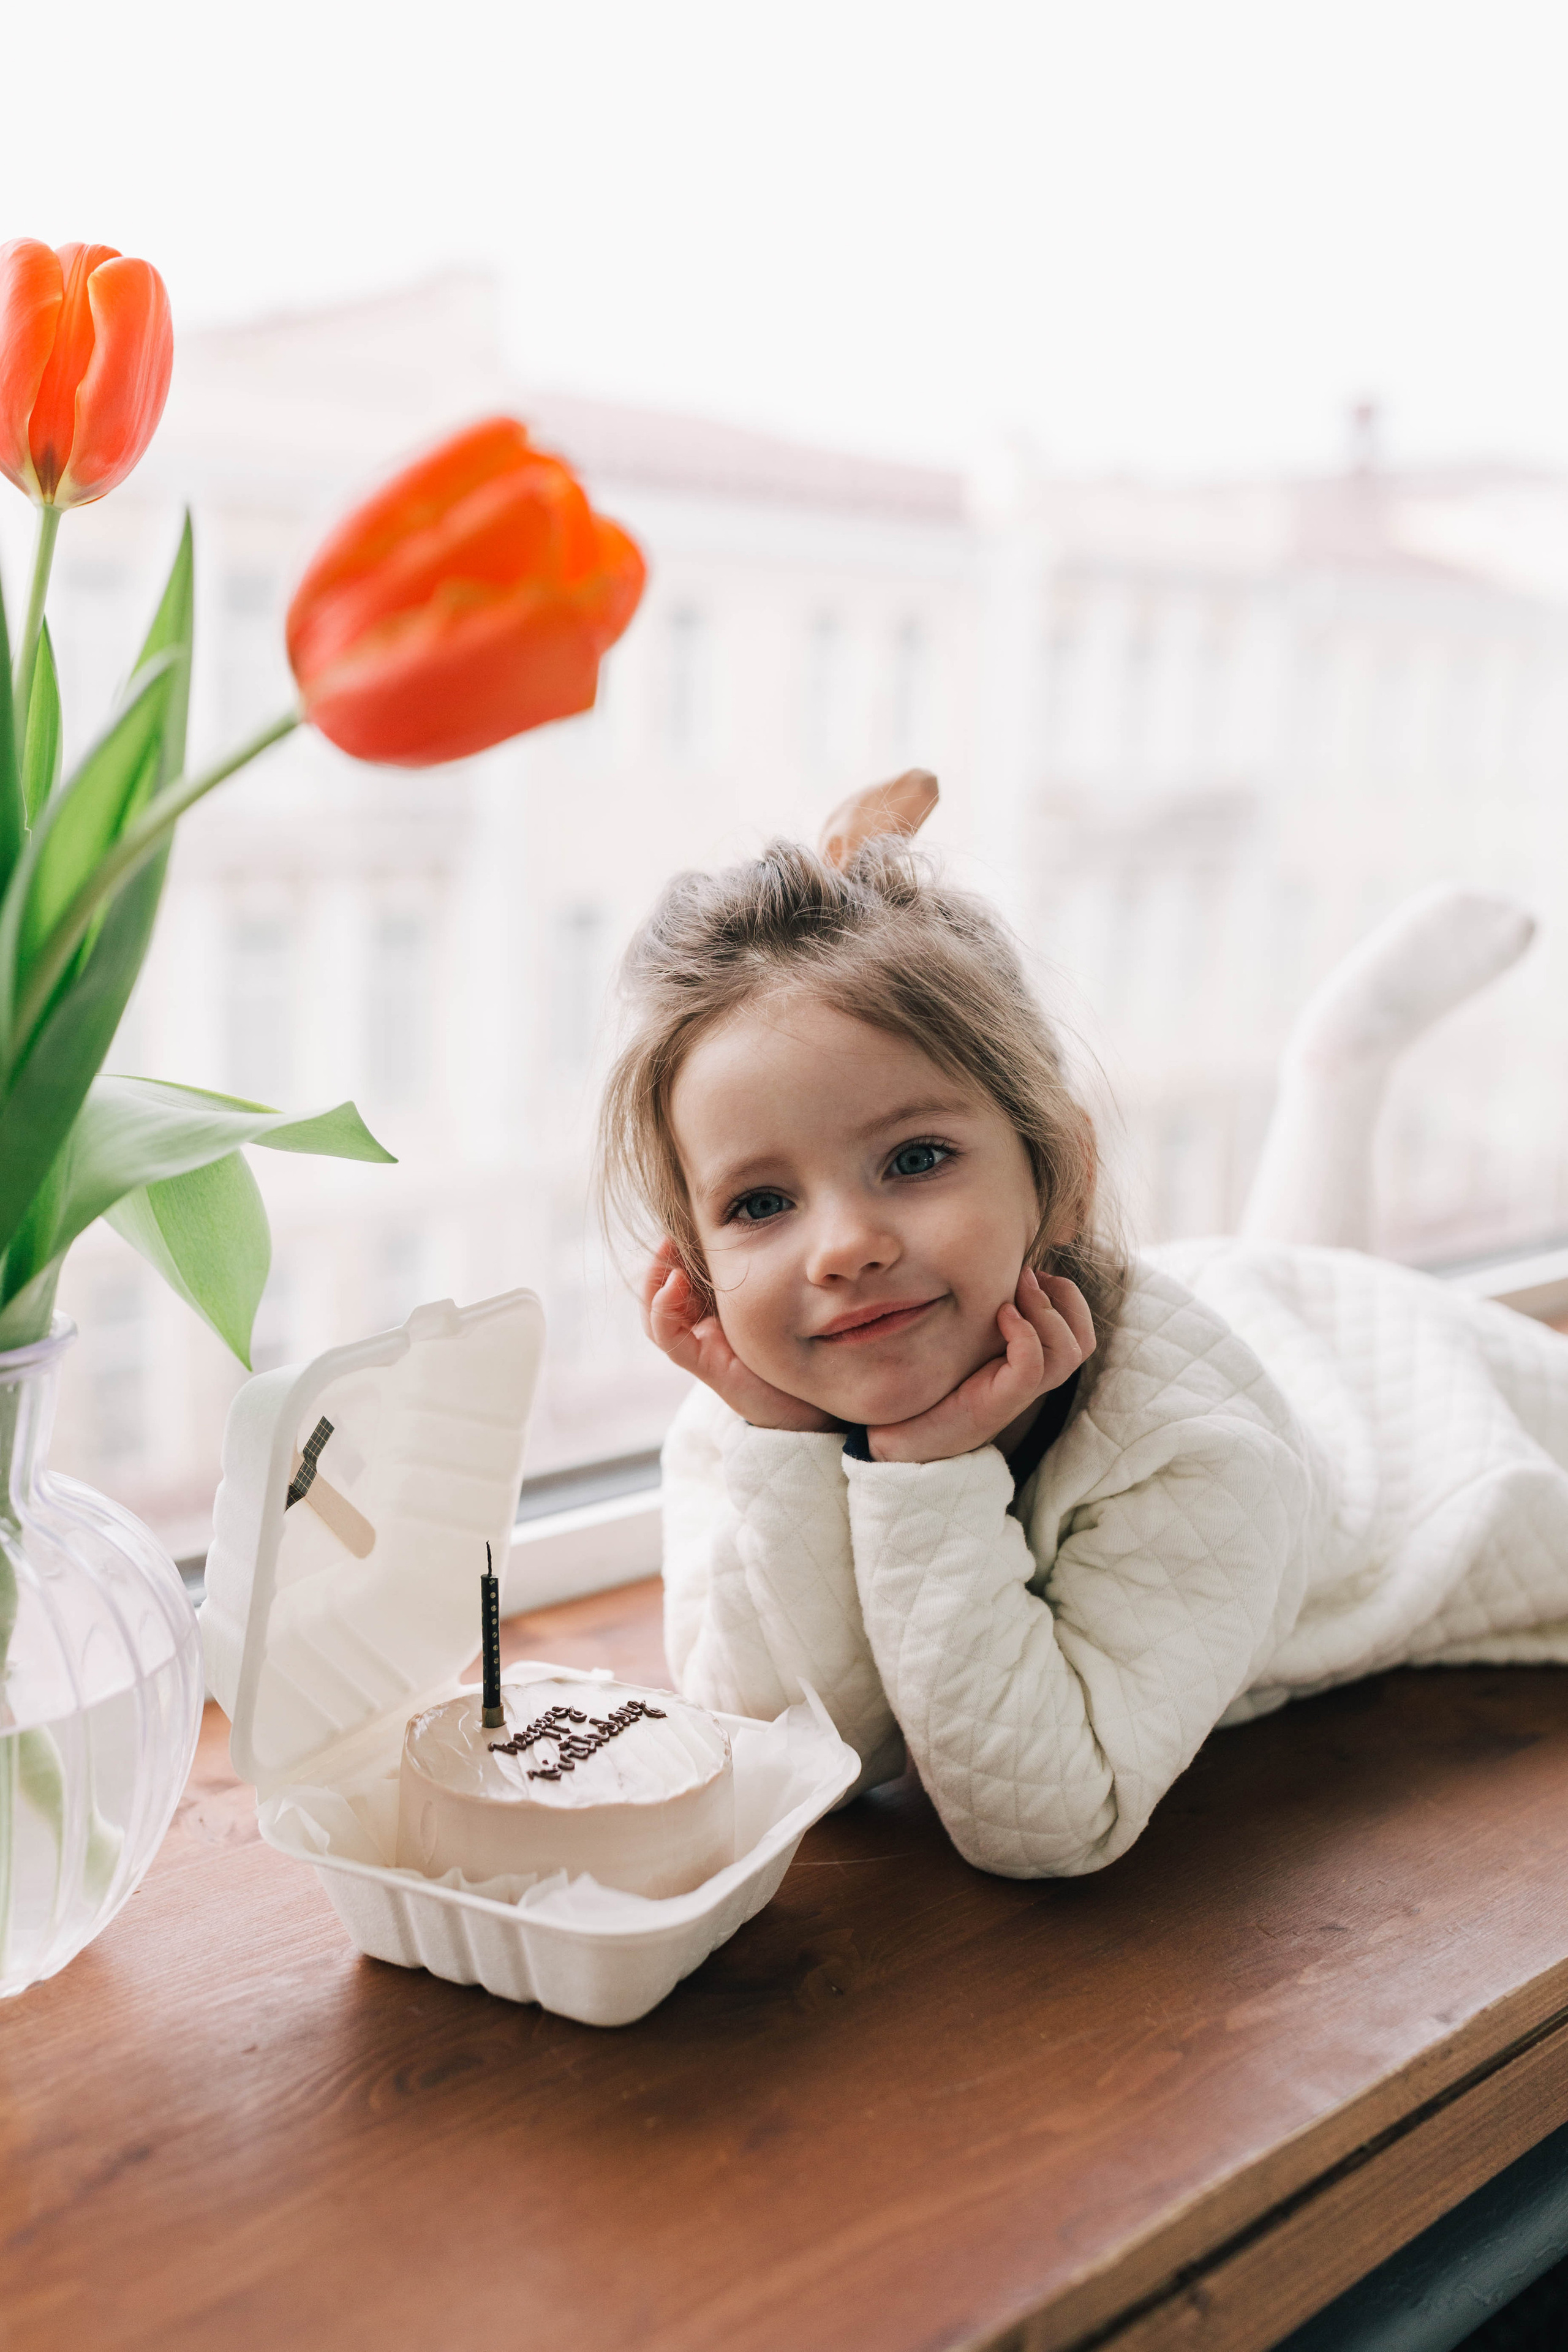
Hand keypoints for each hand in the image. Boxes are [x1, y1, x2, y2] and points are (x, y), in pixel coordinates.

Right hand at [641, 1241, 838, 1433]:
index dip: (679, 1252)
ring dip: (655, 1281)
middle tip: (670, 1234)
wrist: (814, 1408)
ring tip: (666, 1248)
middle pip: (664, 1292)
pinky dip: (663, 1309)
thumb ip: (772, 1271)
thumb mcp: (786, 1302)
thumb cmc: (803, 1353)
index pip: (685, 1276)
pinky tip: (674, 1283)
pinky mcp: (705, 1364)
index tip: (688, 1224)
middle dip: (662, 1261)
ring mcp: (702, 1346)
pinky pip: (669, 1338)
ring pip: (659, 1313)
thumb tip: (766, 1220)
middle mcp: (706, 1330)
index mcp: (722, 1313)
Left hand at [866, 1268, 1093, 1464]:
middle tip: (1026, 1275)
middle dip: (1065, 1298)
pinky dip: (1023, 1333)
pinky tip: (1000, 1314)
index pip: (1080, 1331)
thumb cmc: (928, 1383)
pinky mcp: (997, 1403)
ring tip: (1012, 1293)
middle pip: (1083, 1340)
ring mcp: (1016, 1393)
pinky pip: (1032, 1365)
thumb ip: (983, 1310)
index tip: (1034, 1272)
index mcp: (1029, 1363)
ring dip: (1046, 1311)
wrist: (900, 1434)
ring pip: (1068, 1352)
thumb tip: (998, 1265)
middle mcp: (1031, 1379)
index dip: (1068, 1297)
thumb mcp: (961, 1339)